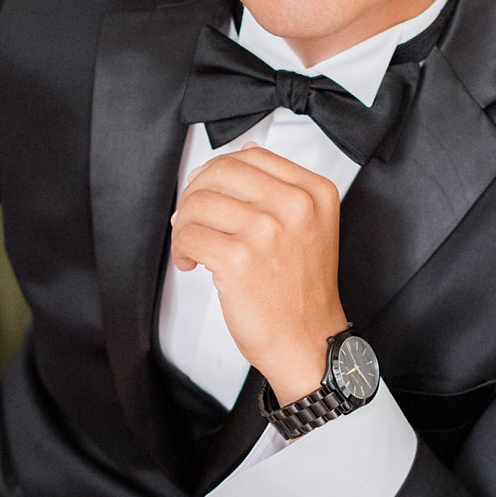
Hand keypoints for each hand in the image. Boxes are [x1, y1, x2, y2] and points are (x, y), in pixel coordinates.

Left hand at [170, 145, 345, 403]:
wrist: (308, 341)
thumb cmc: (303, 290)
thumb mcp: (311, 226)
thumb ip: (280, 188)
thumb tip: (237, 155)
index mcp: (314, 192)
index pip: (250, 156)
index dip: (218, 172)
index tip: (208, 191)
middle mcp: (295, 205)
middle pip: (220, 172)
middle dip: (196, 193)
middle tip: (192, 217)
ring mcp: (267, 231)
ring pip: (198, 203)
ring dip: (185, 225)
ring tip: (193, 245)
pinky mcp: (239, 259)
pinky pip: (188, 235)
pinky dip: (181, 248)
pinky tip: (192, 262)